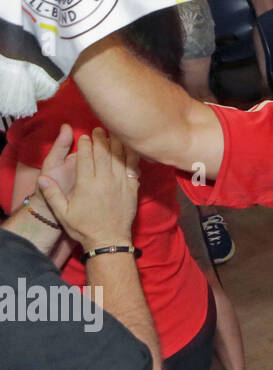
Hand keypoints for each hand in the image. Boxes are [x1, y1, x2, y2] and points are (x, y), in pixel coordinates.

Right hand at [37, 128, 140, 252]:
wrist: (109, 240)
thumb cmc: (83, 227)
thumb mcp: (63, 213)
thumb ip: (52, 194)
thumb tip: (42, 178)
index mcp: (87, 184)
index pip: (85, 158)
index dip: (85, 145)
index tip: (84, 136)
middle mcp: (105, 181)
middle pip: (103, 154)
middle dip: (101, 139)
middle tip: (99, 129)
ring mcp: (121, 184)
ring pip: (120, 158)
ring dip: (117, 143)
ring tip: (114, 133)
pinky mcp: (133, 189)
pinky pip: (134, 168)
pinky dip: (132, 156)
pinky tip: (131, 148)